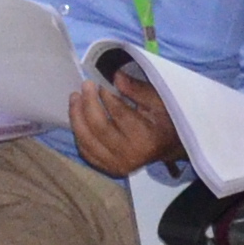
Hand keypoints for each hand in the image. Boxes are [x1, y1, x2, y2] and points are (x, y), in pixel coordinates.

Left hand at [67, 60, 180, 178]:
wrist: (168, 147)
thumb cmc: (164, 120)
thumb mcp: (157, 101)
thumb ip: (136, 89)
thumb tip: (115, 76)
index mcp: (144, 138)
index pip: (119, 114)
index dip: (106, 96)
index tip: (100, 81)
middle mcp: (129, 155)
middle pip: (99, 127)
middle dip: (88, 103)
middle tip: (85, 85)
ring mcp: (117, 165)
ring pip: (87, 141)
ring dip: (77, 117)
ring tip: (75, 98)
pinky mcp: (108, 168)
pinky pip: (86, 151)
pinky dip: (79, 133)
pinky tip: (78, 117)